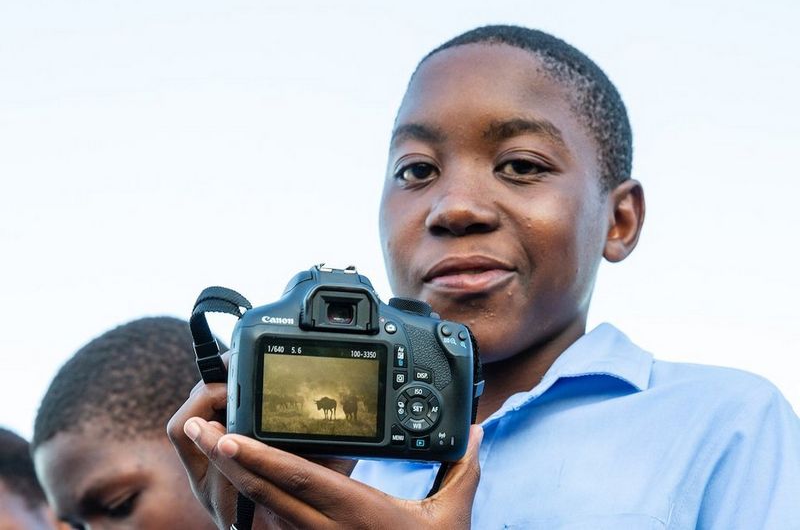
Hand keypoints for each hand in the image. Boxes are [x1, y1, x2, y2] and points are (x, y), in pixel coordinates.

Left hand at [169, 382, 482, 528]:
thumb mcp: (450, 517)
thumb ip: (460, 471)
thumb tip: (473, 432)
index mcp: (356, 513)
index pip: (298, 479)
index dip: (260, 457)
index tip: (229, 435)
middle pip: (265, 491)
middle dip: (227, 458)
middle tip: (199, 427)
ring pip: (262, 509)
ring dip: (232, 476)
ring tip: (207, 443)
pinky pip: (274, 527)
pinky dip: (250, 502)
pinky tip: (235, 482)